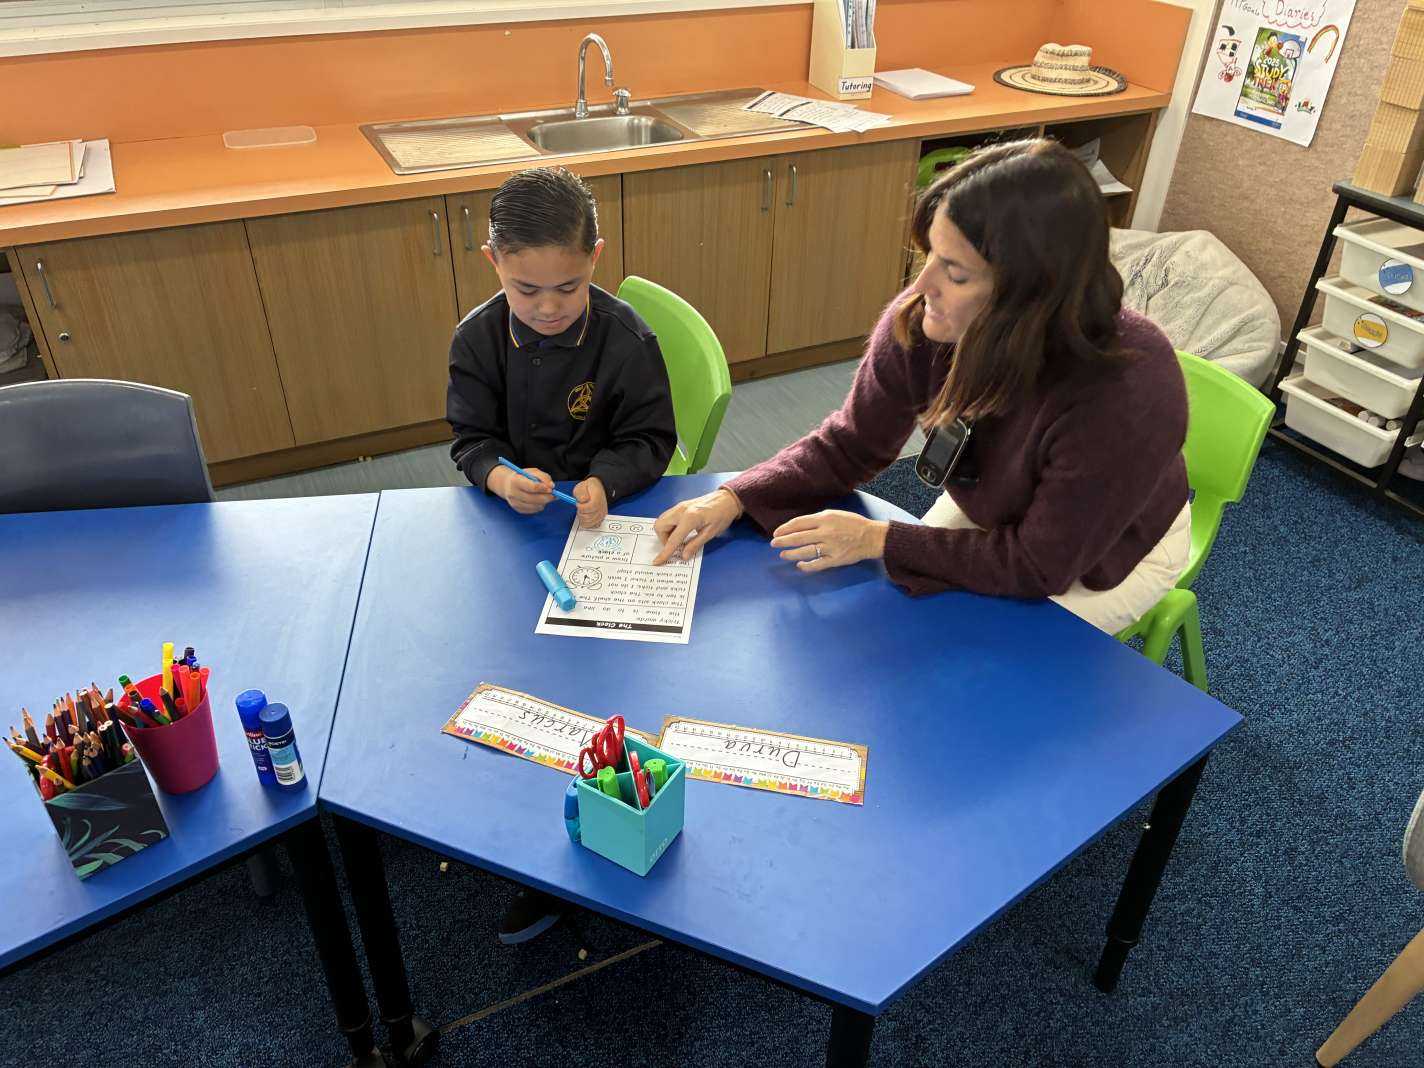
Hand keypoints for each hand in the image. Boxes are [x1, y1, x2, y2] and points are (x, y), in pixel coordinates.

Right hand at [489, 465, 553, 514]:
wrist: (508, 484)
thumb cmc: (523, 477)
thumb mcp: (533, 472)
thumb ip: (543, 477)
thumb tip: (552, 486)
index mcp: (516, 481)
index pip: (532, 487)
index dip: (544, 488)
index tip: (551, 488)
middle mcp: (513, 493)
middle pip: (535, 499)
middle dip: (547, 497)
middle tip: (554, 495)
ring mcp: (514, 503)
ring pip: (536, 506)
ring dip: (544, 502)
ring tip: (544, 496)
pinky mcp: (518, 510)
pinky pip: (534, 511)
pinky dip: (539, 506)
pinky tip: (537, 500)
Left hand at [573, 477, 607, 528]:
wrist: (598, 488)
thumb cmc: (589, 488)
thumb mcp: (581, 487)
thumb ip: (580, 493)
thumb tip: (582, 501)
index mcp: (597, 498)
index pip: (590, 507)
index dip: (581, 508)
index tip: (578, 504)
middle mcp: (601, 508)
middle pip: (588, 517)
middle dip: (580, 513)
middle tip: (579, 508)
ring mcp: (602, 514)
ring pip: (589, 523)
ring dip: (583, 519)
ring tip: (582, 512)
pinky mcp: (601, 519)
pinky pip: (593, 526)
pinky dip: (587, 523)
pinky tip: (585, 517)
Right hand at [652, 488, 742, 563]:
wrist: (727, 498)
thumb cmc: (722, 515)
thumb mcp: (711, 533)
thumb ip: (695, 544)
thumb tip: (684, 556)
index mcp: (689, 518)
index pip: (672, 539)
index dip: (665, 552)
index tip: (657, 561)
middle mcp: (680, 510)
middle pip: (659, 526)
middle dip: (663, 539)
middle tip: (675, 545)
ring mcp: (679, 506)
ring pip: (661, 520)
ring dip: (665, 532)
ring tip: (678, 538)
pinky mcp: (681, 505)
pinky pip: (668, 516)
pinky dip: (669, 526)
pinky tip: (680, 530)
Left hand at [769, 510, 888, 571]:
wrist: (871, 537)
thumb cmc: (853, 523)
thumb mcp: (835, 514)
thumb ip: (817, 519)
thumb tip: (799, 526)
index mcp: (824, 519)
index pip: (799, 523)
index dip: (785, 528)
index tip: (776, 532)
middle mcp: (825, 533)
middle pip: (798, 538)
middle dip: (783, 541)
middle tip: (774, 544)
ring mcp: (830, 547)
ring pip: (805, 552)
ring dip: (791, 554)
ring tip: (783, 555)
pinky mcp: (835, 560)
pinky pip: (817, 565)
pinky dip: (806, 566)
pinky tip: (799, 565)